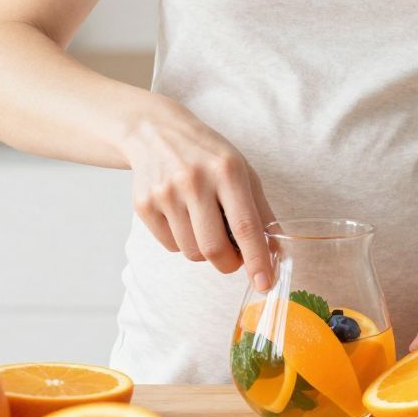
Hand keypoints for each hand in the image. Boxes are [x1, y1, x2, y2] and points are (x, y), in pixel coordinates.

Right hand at [118, 101, 273, 287]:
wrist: (155, 132)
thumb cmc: (207, 155)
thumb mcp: (242, 171)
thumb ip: (260, 211)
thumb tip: (274, 252)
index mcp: (227, 170)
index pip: (246, 226)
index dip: (256, 259)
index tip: (265, 284)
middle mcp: (194, 181)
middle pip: (214, 248)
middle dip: (229, 263)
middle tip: (233, 257)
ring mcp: (165, 193)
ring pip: (191, 252)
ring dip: (204, 251)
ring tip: (204, 224)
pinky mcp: (143, 205)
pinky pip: (170, 246)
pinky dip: (182, 241)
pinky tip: (182, 216)